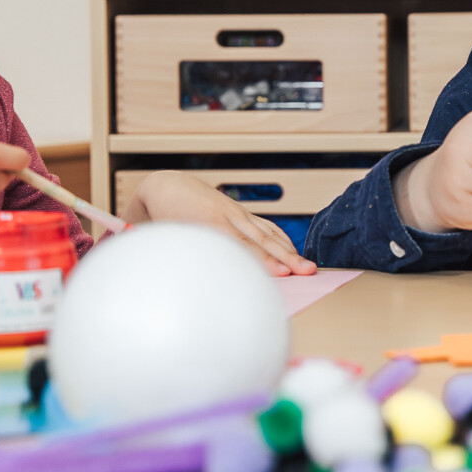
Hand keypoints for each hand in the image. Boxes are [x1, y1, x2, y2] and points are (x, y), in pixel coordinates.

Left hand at [121, 171, 316, 276]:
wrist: (167, 186)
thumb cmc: (163, 216)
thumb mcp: (167, 236)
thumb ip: (177, 257)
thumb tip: (183, 285)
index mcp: (207, 223)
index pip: (241, 245)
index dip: (262, 260)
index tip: (281, 273)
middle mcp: (226, 217)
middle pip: (262, 240)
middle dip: (286, 258)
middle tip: (306, 272)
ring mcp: (236, 213)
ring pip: (268, 233)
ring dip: (289, 251)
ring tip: (308, 267)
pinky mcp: (240, 213)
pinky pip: (266, 226)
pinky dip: (282, 239)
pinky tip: (293, 252)